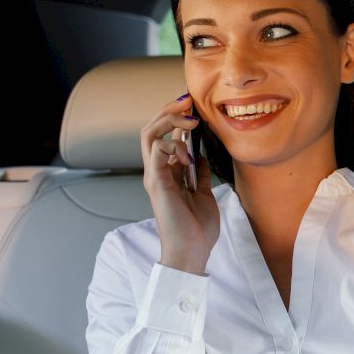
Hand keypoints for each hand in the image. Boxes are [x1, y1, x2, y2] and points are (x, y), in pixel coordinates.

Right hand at [141, 96, 220, 274]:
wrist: (193, 251)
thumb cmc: (197, 228)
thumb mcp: (204, 194)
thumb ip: (198, 175)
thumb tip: (199, 157)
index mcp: (168, 173)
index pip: (165, 136)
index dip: (176, 119)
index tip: (194, 108)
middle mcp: (158, 171)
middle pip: (152, 129)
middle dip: (168, 111)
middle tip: (187, 102)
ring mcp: (155, 176)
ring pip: (148, 135)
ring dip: (169, 122)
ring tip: (190, 122)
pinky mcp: (156, 183)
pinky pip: (156, 151)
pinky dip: (173, 145)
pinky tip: (188, 154)